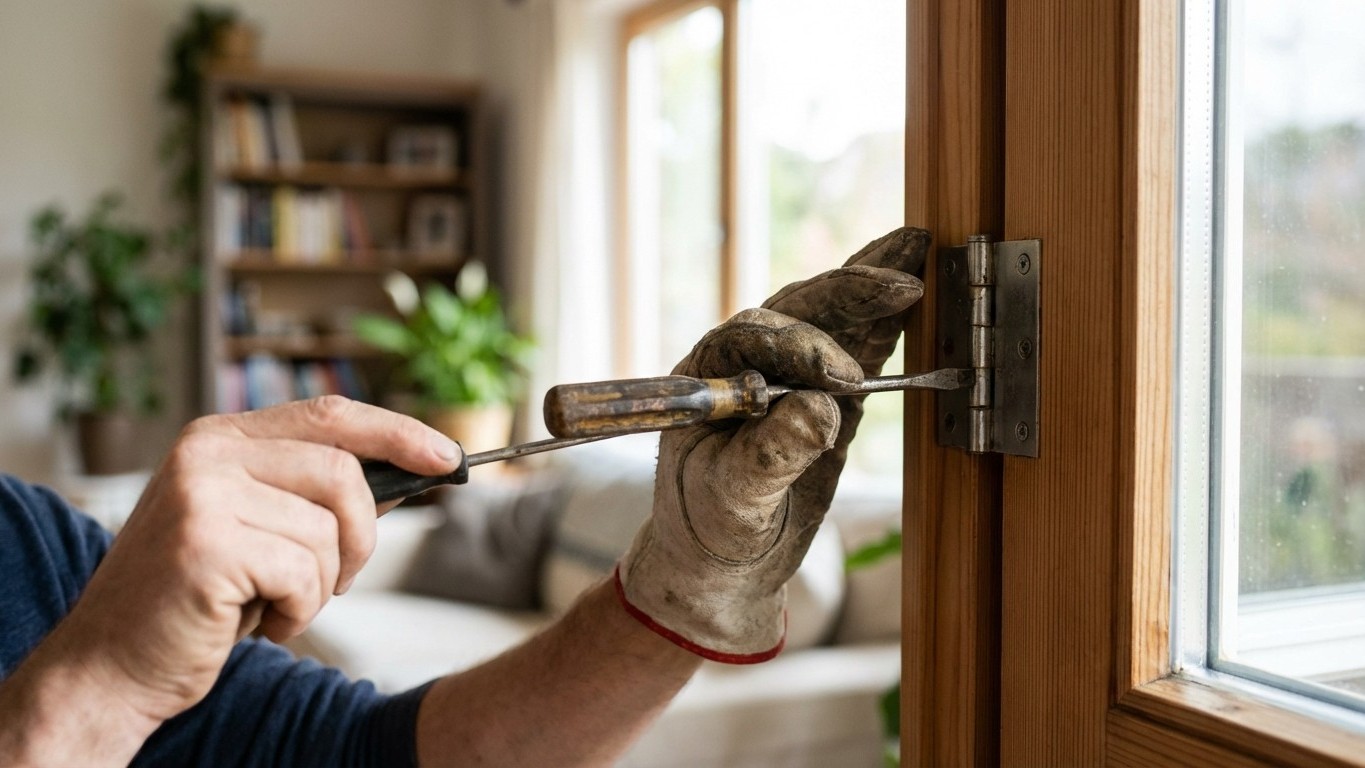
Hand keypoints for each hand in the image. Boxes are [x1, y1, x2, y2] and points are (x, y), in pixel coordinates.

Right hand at [58, 397, 462, 724]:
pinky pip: (303, 573)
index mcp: (220, 437)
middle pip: (342, 473)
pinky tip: (257, 622)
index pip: (331, 415)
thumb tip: (413, 468)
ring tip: (276, 603)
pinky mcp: (204, 546)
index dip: (399, 433)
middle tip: (336, 579)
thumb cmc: (197, 599)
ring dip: (322, 585)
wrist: (110, 664)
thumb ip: (318, 494)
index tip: (449, 459)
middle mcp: (207, 453)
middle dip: (361, 538)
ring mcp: (201, 496)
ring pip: (327, 531)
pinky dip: (298, 612)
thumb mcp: (258, 528)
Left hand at [616, 227, 928, 660]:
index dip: (803, 348)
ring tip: (921, 249)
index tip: (844, 380)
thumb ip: (770, 456)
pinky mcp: (824, 391)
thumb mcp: (733, 502)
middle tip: (904, 284)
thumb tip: (821, 410)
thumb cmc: (710, 530)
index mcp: (708, 376)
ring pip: (831, 316)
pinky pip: (858, 346)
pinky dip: (889, 322)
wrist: (721, 563)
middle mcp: (745, 362)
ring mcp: (787, 372)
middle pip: (798, 309)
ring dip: (873, 286)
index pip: (755, 337)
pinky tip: (919, 294)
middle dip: (849, 291)